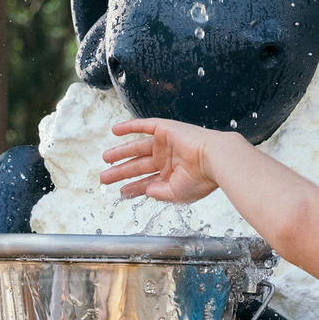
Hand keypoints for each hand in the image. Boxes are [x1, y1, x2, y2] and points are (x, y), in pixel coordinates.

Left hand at [99, 118, 227, 202]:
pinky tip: (115, 130)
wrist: (213, 160)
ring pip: (137, 147)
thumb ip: (159, 193)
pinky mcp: (165, 130)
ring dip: (121, 152)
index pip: (147, 181)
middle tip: (105, 177)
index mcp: (171, 175)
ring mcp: (165, 144)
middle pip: (138, 165)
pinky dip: (129, 127)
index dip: (133, 187)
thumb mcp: (176, 193)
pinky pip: (144, 126)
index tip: (121, 192)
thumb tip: (145, 192)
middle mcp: (167, 159)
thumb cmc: (201, 178)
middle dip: (121, 172)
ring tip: (105, 158)